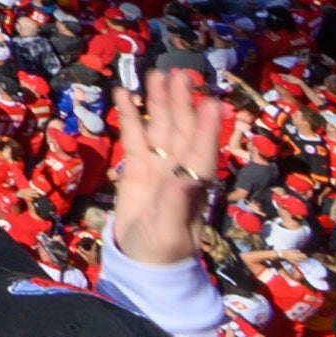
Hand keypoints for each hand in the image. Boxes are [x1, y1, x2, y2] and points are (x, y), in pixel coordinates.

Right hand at [111, 57, 230, 270]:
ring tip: (155, 75)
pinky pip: (134, 137)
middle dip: (180, 103)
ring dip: (158, 102)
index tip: (211, 101)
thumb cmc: (163, 251)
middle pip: (181, 130)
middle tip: (178, 74)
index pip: (202, 151)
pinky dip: (130, 116)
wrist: (141, 261)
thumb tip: (185, 178)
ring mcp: (158, 166)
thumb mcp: (171, 231)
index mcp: (194, 185)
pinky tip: (124, 94)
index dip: (206, 127)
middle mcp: (179, 169)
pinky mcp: (137, 169)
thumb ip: (177, 204)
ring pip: (159, 128)